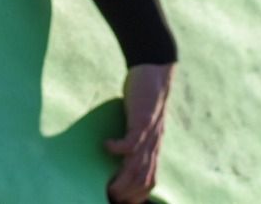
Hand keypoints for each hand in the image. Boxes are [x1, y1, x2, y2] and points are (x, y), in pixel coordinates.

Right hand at [105, 62, 173, 202]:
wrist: (155, 70)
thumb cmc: (143, 97)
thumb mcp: (140, 123)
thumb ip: (133, 138)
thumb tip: (116, 151)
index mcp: (153, 148)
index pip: (150, 181)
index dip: (137, 195)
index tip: (120, 199)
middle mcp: (153, 145)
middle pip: (144, 180)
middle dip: (127, 194)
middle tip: (110, 196)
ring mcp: (149, 134)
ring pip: (138, 167)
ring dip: (123, 180)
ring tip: (108, 184)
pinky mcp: (142, 120)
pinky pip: (132, 142)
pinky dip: (117, 149)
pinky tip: (105, 146)